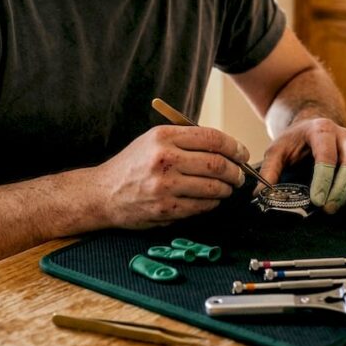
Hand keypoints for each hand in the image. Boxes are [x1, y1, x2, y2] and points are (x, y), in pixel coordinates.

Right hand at [94, 125, 248, 228]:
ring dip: (226, 189)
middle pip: (217, 164)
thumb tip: (225, 147)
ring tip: (226, 188)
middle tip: (239, 175)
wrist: (103, 193)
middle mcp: (164, 158)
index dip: (234, 146)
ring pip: (213, 187)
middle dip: (235, 171)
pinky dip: (212, 203)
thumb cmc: (132, 165)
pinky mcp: (166, 208)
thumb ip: (185, 139)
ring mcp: (165, 185)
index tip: (241, 153)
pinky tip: (211, 199)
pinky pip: (201, 206)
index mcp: (163, 136)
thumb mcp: (153, 140)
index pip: (211, 138)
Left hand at [257, 118, 345, 213]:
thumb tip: (259, 195)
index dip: (324, 179)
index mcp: (321, 130)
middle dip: (342, 188)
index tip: (316, 199)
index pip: (326, 154)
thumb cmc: (295, 142)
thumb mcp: (278, 150)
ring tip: (343, 205)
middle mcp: (344, 136)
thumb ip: (269, 170)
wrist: (313, 128)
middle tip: (329, 208)